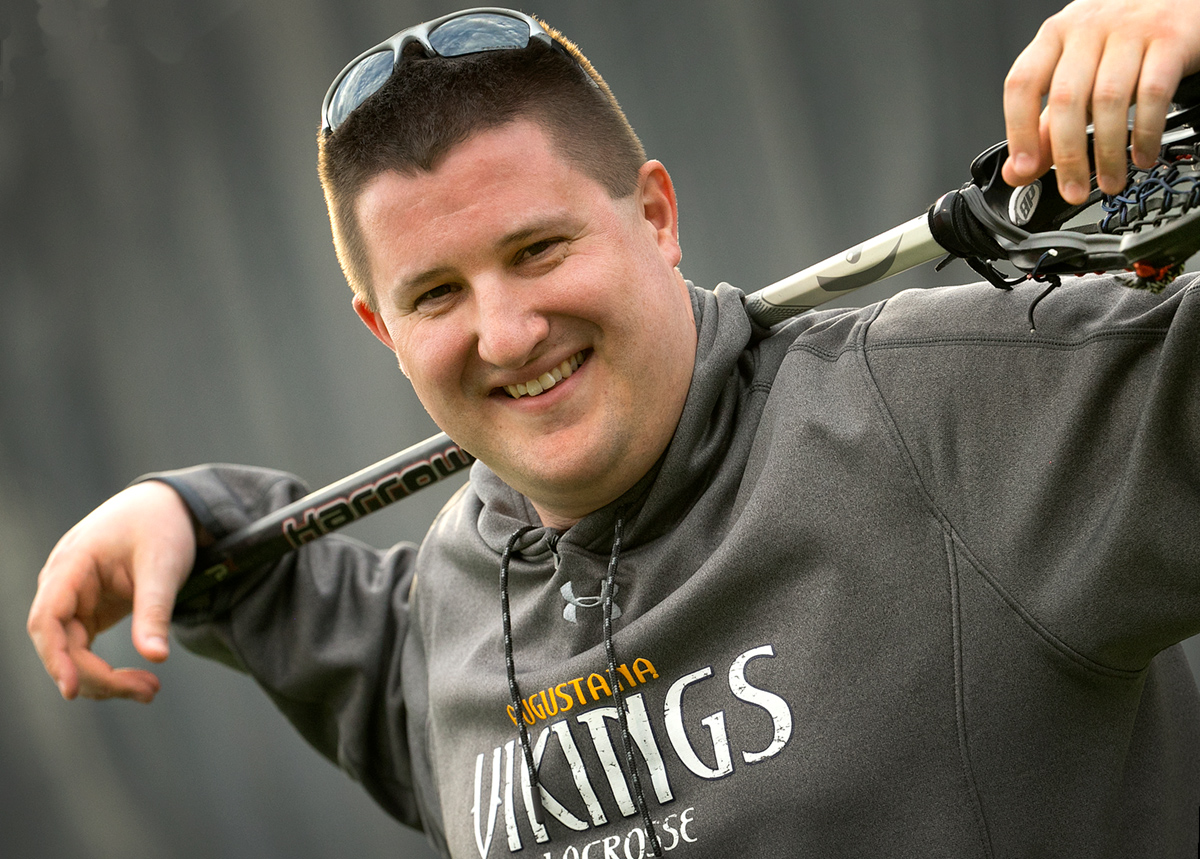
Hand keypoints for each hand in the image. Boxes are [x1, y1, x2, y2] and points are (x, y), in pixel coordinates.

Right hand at [27, 481, 195, 702]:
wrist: (171, 505)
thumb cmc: (163, 525)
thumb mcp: (163, 565)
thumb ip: (155, 609)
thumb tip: (156, 657)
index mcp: (72, 564)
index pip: (47, 619)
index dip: (54, 657)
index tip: (72, 690)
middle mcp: (64, 583)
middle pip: (60, 645)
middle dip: (97, 676)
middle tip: (148, 691)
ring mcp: (74, 598)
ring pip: (73, 653)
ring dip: (104, 678)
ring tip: (149, 691)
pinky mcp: (90, 610)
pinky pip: (85, 649)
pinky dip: (107, 669)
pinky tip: (136, 683)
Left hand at [1001, 0, 1199, 202]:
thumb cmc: (1122, 38)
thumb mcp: (1077, 73)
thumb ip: (1046, 123)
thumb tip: (1017, 171)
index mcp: (1055, 35)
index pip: (1022, 84)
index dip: (1019, 131)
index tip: (1024, 169)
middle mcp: (1088, 28)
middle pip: (1067, 99)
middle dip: (1068, 156)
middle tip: (1074, 190)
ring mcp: (1130, 29)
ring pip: (1109, 100)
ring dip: (1108, 152)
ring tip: (1112, 181)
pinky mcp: (1170, 37)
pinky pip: (1153, 93)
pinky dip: (1146, 132)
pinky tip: (1142, 155)